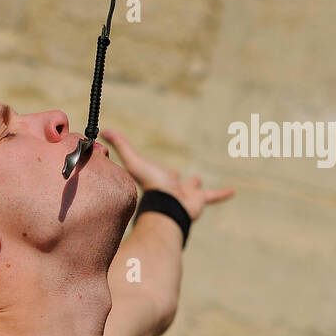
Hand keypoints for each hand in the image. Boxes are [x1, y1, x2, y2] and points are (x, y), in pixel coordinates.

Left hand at [101, 128, 233, 222]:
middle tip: (175, 177)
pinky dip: (221, 194)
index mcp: (159, 179)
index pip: (161, 174)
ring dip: (194, 186)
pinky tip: (232, 191)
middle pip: (175, 181)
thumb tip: (103, 129)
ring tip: (197, 184)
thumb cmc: (151, 185)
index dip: (160, 171)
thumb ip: (122, 145)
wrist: (167, 205)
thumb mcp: (135, 160)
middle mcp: (172, 187)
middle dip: (175, 179)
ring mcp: (186, 194)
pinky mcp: (199, 200)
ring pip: (192, 188)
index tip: (158, 170)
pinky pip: (212, 196)